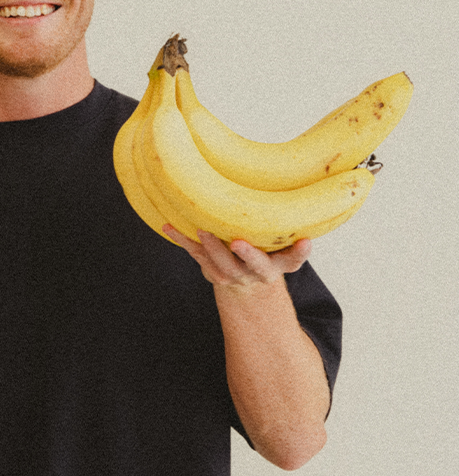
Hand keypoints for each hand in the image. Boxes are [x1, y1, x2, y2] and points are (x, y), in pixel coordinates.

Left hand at [161, 225, 311, 290]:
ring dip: (211, 248)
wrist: (246, 284)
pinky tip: (168, 226)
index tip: (305, 242)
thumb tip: (295, 192)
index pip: (294, 261)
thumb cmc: (265, 255)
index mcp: (279, 264)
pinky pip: (197, 255)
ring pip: (222, 264)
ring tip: (201, 230)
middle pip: (254, 265)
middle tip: (238, 243)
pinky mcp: (212, 270)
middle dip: (247, 255)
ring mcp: (234, 275)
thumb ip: (284, 233)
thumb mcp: (280, 248)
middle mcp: (257, 272)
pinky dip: (182, 240)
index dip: (300, 253)